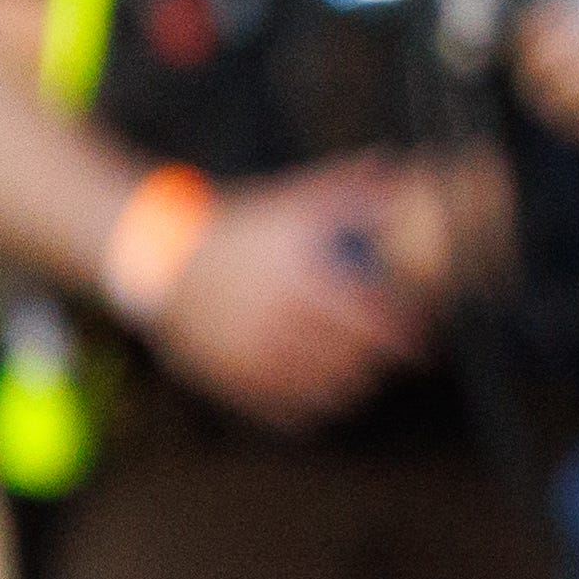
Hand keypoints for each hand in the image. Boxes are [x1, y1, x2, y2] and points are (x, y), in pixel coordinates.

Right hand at [152, 161, 442, 427]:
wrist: (156, 259)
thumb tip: (396, 168)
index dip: (407, 332)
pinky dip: (314, 406)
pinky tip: (321, 389)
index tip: (422, 335)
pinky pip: (290, 410)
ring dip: (352, 383)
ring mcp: (255, 356)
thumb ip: (343, 190)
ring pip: (326, 389)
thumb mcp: (287, 202)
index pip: (374, 320)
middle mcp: (279, 322)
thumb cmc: (234, 227)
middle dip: (383, 360)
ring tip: (361, 372)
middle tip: (397, 355)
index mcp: (301, 280)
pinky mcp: (233, 381)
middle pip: (356, 360)